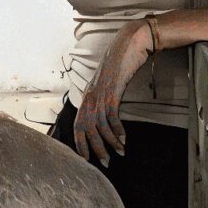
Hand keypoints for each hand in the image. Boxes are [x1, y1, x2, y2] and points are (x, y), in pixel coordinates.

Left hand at [71, 19, 155, 165]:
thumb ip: (104, 99)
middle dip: (96, 150)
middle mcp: (90, 97)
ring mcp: (100, 94)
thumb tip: (105, 116)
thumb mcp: (108, 84)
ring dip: (110, 143)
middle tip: (106, 163)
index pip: (77, 125)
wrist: (130, 44)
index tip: (87, 159)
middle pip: (87, 130)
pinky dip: (118, 130)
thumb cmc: (120, 64)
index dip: (80, 144)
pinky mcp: (112, 91)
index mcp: (87, 96)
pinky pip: (112, 117)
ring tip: (120, 153)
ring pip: (99, 127)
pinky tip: (124, 139)